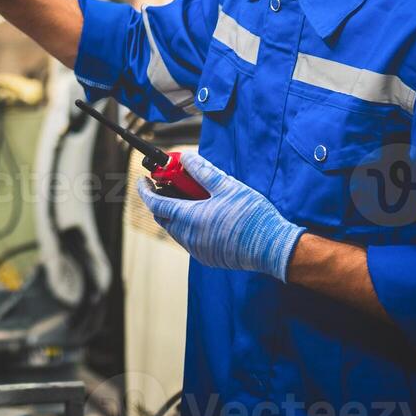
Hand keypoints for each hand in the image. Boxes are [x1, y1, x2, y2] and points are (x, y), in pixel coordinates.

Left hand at [137, 151, 304, 281]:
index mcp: (191, 219)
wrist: (273, 248)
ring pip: (176, 230)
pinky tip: (204, 215)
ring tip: (189, 197)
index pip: (156, 204)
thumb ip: (203, 171)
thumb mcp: (227, 186)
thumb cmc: (252, 216)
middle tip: (169, 185)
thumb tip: (186, 158)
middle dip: (161, 200)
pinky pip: (189, 240)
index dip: (145, 191)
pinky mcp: (208, 257)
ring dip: (175, 214)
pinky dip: (188, 226)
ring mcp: (198, 250)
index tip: (142, 180)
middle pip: (164, 218)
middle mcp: (190, 237)